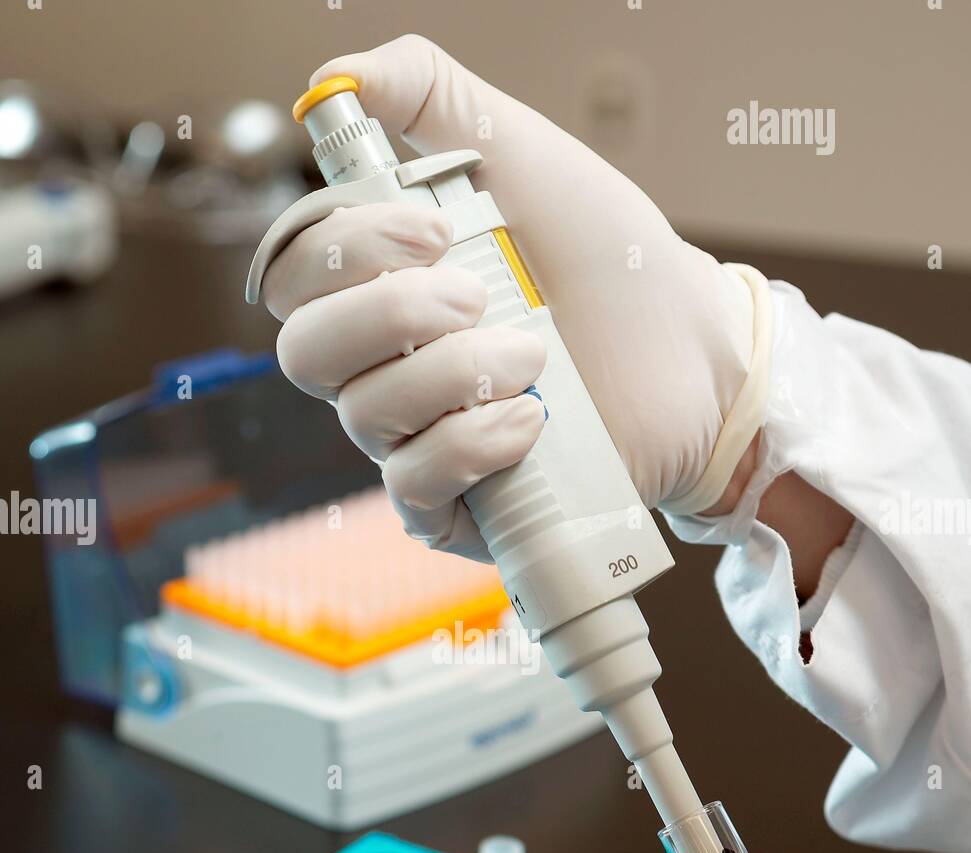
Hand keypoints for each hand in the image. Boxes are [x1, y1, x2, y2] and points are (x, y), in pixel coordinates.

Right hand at [264, 33, 756, 558]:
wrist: (692, 354)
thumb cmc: (609, 261)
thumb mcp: (522, 153)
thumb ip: (429, 96)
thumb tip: (328, 81)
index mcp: (381, 286)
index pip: (294, 277)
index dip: (343, 252)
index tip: (434, 231)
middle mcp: (383, 365)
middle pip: (305, 353)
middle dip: (389, 318)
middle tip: (477, 297)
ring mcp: (416, 438)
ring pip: (365, 416)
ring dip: (453, 376)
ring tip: (535, 357)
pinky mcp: (457, 504)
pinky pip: (414, 488)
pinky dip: (467, 448)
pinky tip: (530, 425)